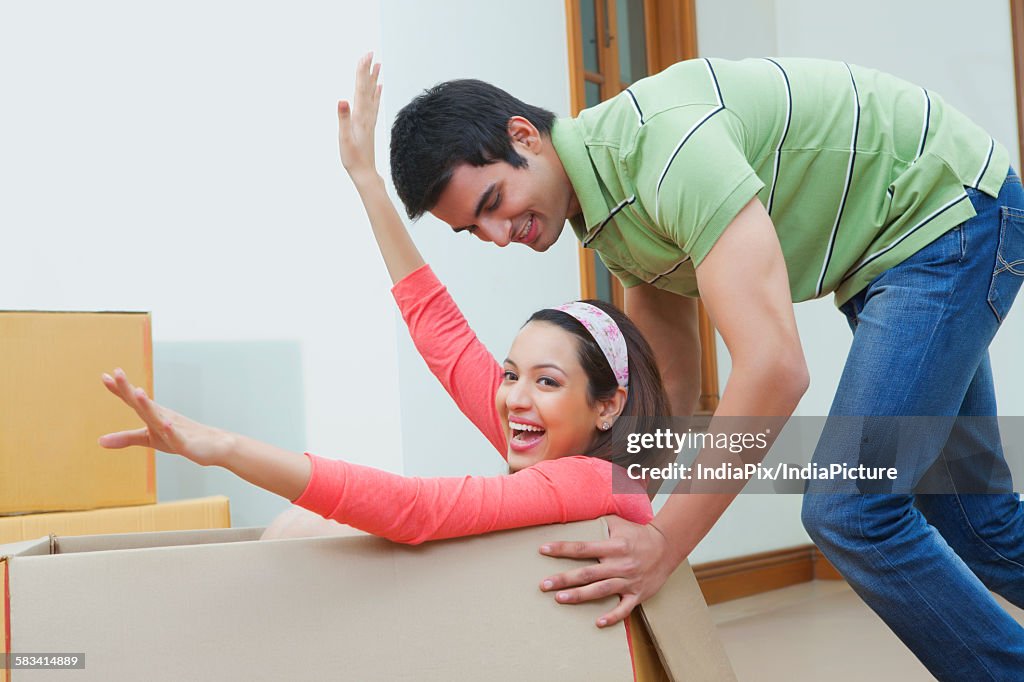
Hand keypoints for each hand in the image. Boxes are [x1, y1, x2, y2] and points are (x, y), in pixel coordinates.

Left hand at [98, 368, 233, 466]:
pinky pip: (177, 436)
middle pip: (142, 403)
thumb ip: (126, 438)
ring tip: (138, 392)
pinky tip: (166, 423)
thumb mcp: (149, 439)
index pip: (133, 400)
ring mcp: (174, 428)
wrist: (214, 445)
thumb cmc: (180, 439)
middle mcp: (162, 416)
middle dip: (129, 388)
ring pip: (159, 416)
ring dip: (148, 404)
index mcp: (153, 414)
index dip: (119, 389)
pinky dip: (171, 429)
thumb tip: (99, 441)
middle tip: (117, 372)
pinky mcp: (185, 442)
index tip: (105, 376)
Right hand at [338, 52, 381, 180]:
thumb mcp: (344, 139)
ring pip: (372, 94)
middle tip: (370, 53)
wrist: (365, 172)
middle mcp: (366, 115)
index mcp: (360, 116)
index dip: (361, 72)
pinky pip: (374, 105)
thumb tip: (342, 101)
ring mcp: (369, 120)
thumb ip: (343, 119)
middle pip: (367, 88)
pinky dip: (376, 94)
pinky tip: (379, 87)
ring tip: (377, 65)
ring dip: (373, 78)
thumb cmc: (353, 158)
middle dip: (367, 70)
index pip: (361, 89)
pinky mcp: (369, 125)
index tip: (364, 56)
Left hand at [538, 515, 678, 627]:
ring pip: (601, 591)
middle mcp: (619, 564)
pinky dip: (612, 617)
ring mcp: (629, 580)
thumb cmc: (638, 534)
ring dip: (580, 596)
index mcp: (613, 546)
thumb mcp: (618, 522)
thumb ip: (598, 521)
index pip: (583, 548)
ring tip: (560, 599)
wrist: (667, 546)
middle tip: (544, 585)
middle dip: (564, 579)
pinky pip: (624, 609)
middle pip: (587, 573)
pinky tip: (598, 622)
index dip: (562, 549)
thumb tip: (575, 514)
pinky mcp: (638, 594)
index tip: (543, 550)